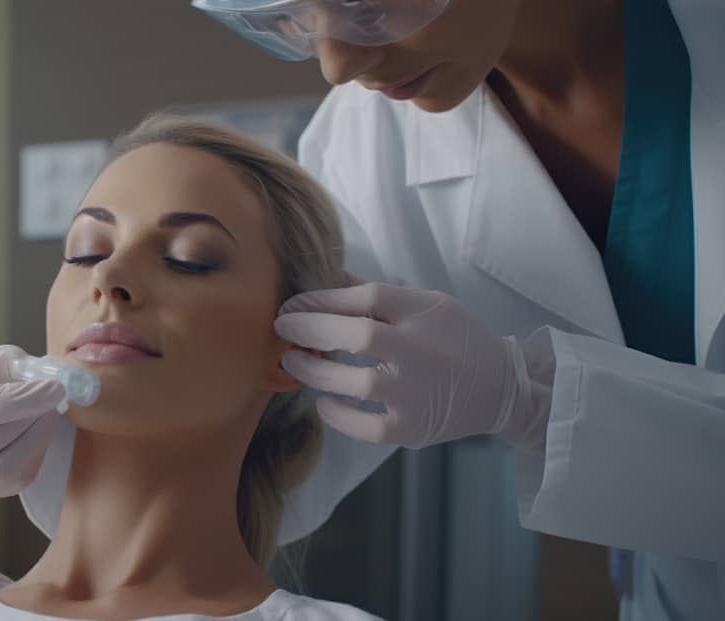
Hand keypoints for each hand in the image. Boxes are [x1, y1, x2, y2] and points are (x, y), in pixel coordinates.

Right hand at [0, 339, 66, 497]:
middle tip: (51, 401)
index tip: (54, 388)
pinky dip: (33, 456)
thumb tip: (49, 382)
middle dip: (28, 419)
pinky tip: (34, 435)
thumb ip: (14, 366)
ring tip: (45, 417)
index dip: (19, 399)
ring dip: (35, 440)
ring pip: (2, 471)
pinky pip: (13, 482)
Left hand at [273, 282, 546, 448]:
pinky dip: (338, 415)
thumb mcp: (426, 304)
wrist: (502, 388)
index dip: (321, 298)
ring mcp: (418, 394)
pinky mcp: (413, 429)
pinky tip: (325, 401)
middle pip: (359, 336)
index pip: (367, 297)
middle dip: (311, 329)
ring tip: (294, 361)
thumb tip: (323, 280)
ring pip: (357, 384)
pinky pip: (365, 427)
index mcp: (425, 313)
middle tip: (282, 327)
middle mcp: (423, 351)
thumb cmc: (453, 340)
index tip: (293, 304)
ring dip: (315, 372)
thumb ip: (377, 296)